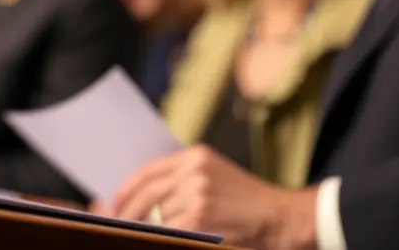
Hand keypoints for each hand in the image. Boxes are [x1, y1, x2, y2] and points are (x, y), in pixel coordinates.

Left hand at [112, 145, 317, 249]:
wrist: (282, 217)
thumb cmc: (248, 201)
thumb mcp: (216, 176)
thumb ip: (183, 179)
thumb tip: (144, 197)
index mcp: (195, 156)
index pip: (149, 170)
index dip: (128, 188)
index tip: (116, 201)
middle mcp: (194, 171)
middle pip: (147, 192)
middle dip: (129, 211)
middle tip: (118, 223)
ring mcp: (197, 194)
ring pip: (157, 215)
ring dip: (145, 228)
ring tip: (137, 235)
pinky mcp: (201, 218)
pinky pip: (169, 231)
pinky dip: (161, 238)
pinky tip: (159, 241)